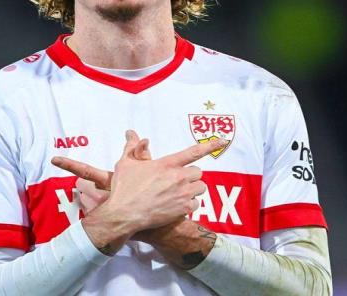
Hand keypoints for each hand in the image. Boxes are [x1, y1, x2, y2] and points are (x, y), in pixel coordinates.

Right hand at [52, 131, 226, 233]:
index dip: (210, 145)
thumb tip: (131, 132)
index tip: (222, 140)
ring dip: (193, 189)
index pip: (193, 152)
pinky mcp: (183, 210)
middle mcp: (178, 177)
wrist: (124, 214)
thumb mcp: (126, 163)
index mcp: (167, 164)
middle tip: (178, 180)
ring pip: (201, 188)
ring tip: (179, 193)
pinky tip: (178, 205)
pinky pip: (197, 204)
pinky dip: (190, 204)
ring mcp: (182, 194)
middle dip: (191, 176)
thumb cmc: (124, 188)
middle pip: (198, 173)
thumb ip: (133, 147)